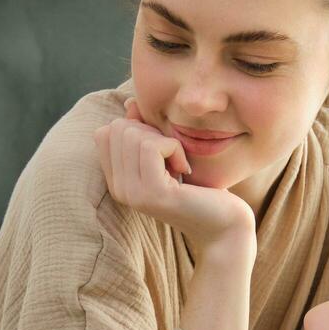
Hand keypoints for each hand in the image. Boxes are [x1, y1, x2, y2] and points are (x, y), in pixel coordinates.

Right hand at [92, 98, 254, 249]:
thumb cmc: (200, 189)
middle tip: (172, 156)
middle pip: (119, 128)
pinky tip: (185, 169)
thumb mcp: (167, 154)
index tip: (161, 149)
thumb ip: (145, 130)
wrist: (224, 227)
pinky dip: (174, 148)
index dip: (136, 128)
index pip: (105, 132)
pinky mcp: (153, 193)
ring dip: (165, 140)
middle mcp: (119, 189)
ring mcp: (133, 193)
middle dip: (152, 131)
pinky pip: (152, 146)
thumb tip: (130, 102)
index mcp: (117, 180)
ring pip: (134, 134)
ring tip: (179, 164)